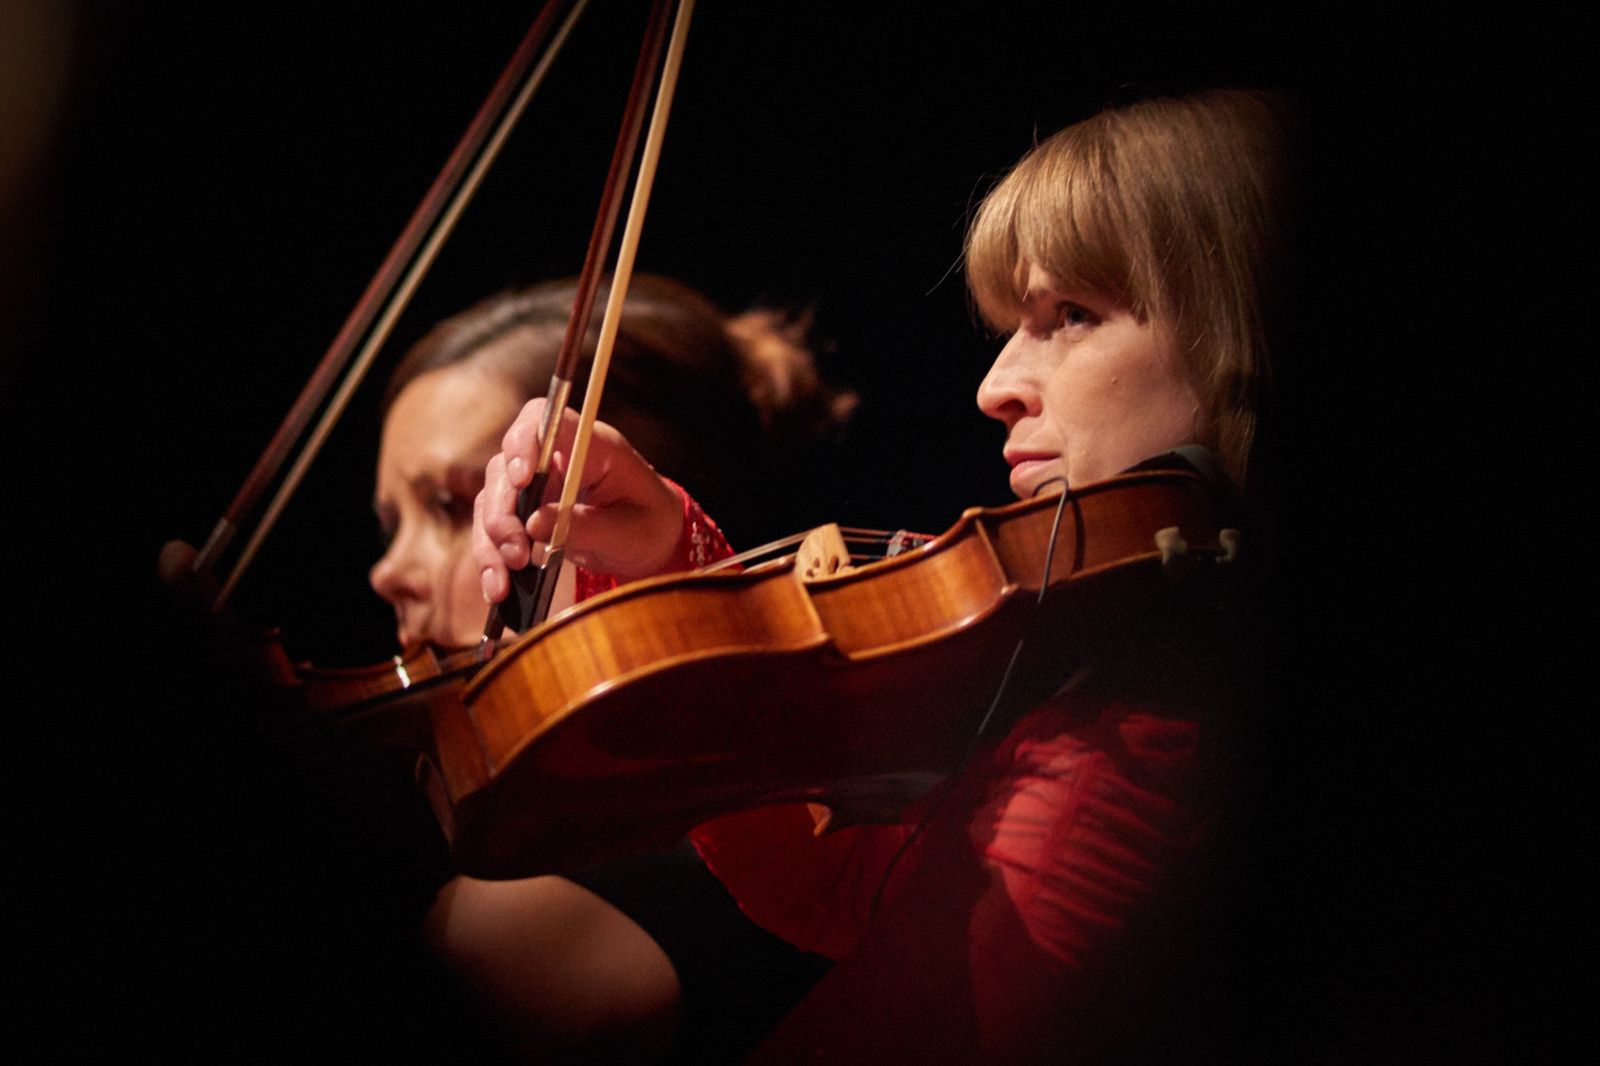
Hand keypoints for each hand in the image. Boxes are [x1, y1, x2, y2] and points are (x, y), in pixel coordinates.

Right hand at [474, 400, 683, 604]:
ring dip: (492, 542)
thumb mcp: (631, 532)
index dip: (525, 442)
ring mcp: (535, 484)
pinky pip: (493, 530)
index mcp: (592, 446)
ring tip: (503, 583)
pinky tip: (496, 588)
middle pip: (505, 467)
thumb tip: (533, 524)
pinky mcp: (523, 511)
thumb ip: (587, 526)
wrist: (650, 544)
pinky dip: (491, 558)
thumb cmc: (649, 525)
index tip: (522, 479)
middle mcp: (556, 459)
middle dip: (503, 512)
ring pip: (492, 500)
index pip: (545, 420)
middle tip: (517, 554)